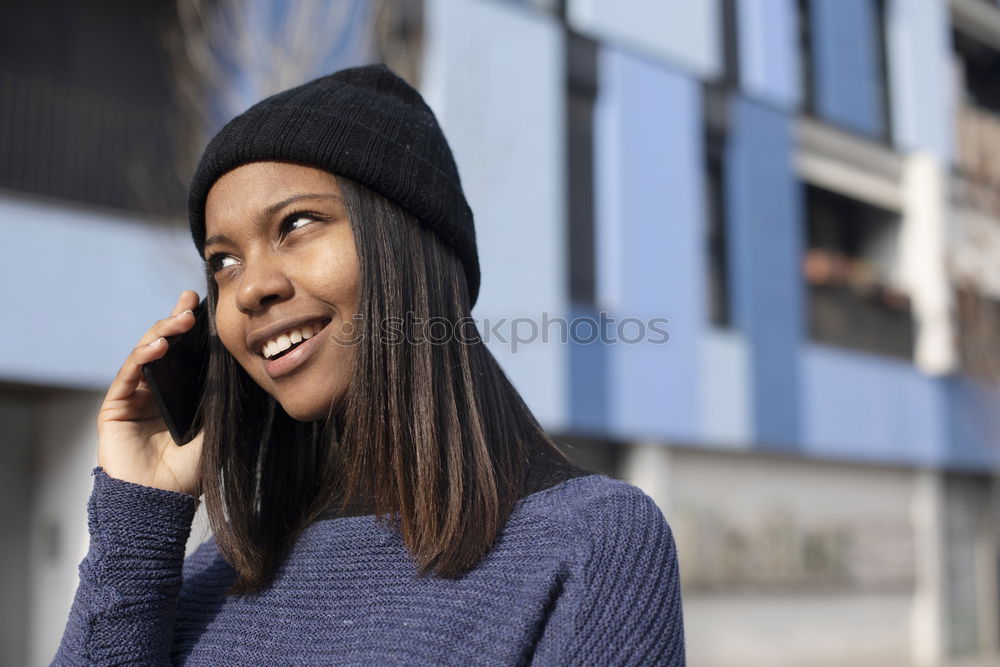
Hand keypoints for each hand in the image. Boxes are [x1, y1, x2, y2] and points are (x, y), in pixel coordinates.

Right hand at [96, 290, 204, 496]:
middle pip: (163, 349)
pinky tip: (158, 346)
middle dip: (175, 322)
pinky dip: (142, 358)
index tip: (205, 306)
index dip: (192, 331)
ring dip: (161, 334)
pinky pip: (128, 375)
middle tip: (190, 302)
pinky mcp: (114, 408)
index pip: (185, 356)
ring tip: (180, 320)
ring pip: (144, 356)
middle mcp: (154, 393)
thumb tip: (233, 364)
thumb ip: (217, 399)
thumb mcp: (213, 430)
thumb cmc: (187, 474)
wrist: (159, 504)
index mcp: (178, 396)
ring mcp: (133, 399)